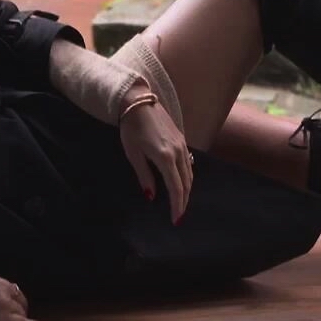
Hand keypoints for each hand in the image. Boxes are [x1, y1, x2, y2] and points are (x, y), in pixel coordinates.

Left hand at [119, 86, 193, 223]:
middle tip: (179, 215)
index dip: (177, 205)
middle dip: (184, 200)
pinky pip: (188, 163)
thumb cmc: (131, 128)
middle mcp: (178, 151)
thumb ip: (144, 176)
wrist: (138, 101)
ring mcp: (182, 144)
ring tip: (181, 202)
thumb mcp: (133, 154)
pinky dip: (187, 177)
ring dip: (186, 189)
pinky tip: (182, 182)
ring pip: (189, 173)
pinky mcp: (181, 138)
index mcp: (165, 157)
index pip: (176, 187)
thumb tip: (151, 196)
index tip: (176, 219)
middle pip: (186, 183)